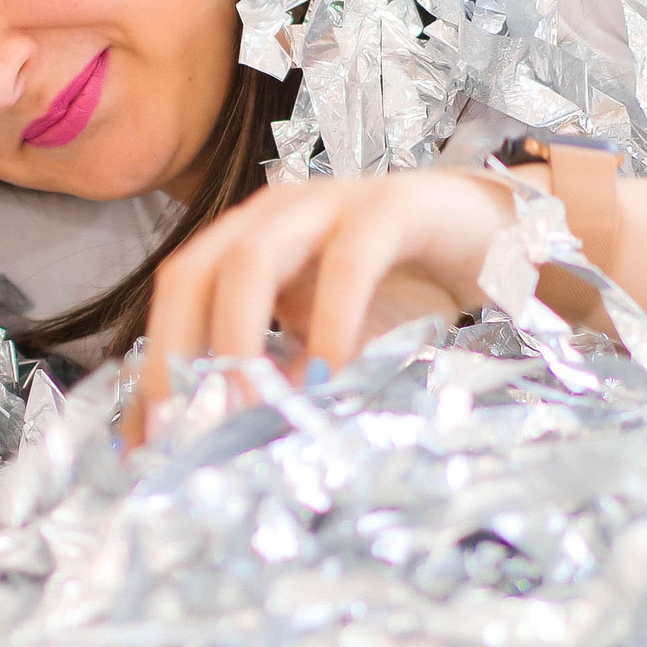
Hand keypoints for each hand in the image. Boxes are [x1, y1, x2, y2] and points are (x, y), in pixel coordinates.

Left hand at [139, 169, 515, 413]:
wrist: (499, 235)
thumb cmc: (400, 290)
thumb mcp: (326, 343)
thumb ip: (280, 378)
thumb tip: (225, 444)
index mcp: (245, 238)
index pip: (176, 295)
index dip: (154, 365)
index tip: (147, 442)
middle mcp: (272, 214)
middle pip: (192, 271)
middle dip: (176, 353)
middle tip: (181, 431)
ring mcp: (328, 202)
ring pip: (252, 259)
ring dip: (238, 339)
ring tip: (245, 410)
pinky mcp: (392, 207)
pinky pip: (348, 262)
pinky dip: (331, 321)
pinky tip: (331, 376)